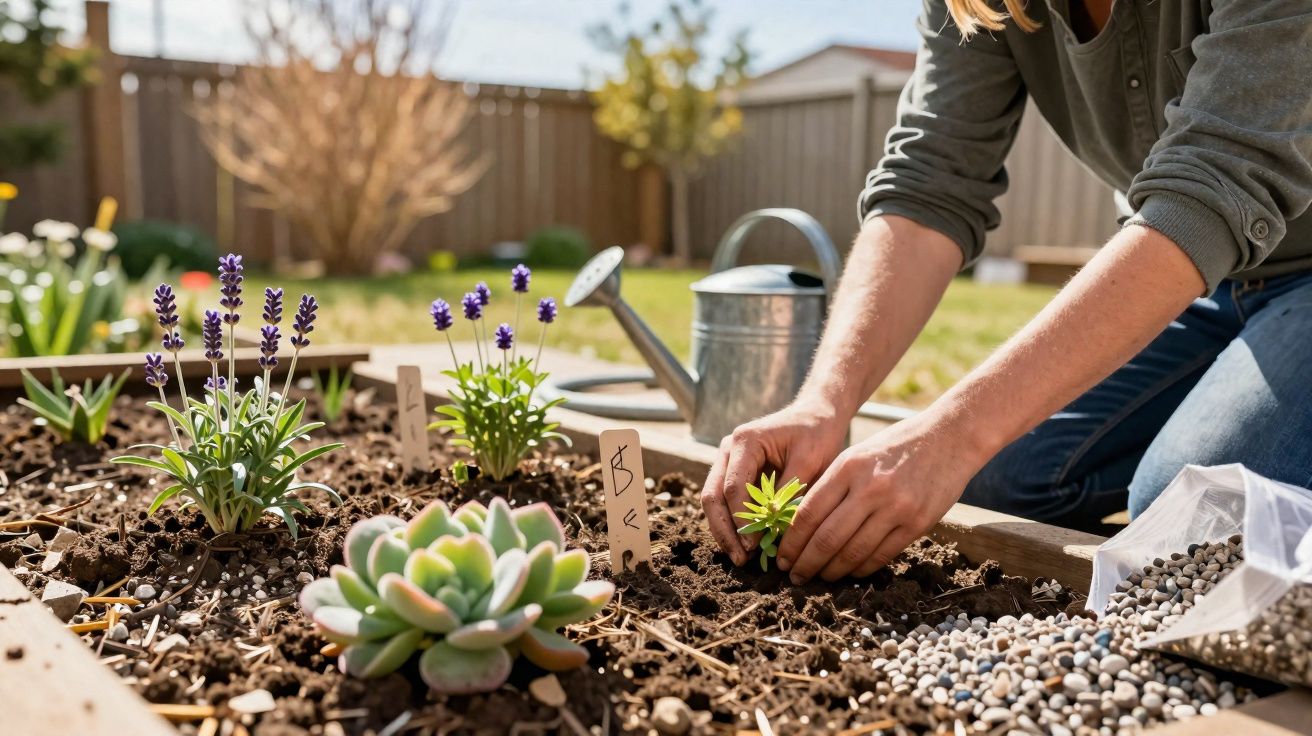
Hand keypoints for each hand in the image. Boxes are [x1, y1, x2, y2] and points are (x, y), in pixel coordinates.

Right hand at [700, 405, 847, 565]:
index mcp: (745, 441)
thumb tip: (772, 529)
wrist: (817, 417)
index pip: (734, 487)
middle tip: (740, 558)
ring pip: (713, 501)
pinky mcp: (734, 473)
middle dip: (725, 530)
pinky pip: (725, 502)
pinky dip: (732, 524)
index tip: (756, 544)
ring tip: (741, 558)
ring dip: (725, 531)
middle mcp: (729, 449)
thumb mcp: (809, 462)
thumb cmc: (817, 435)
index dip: (743, 519)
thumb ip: (788, 492)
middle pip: (713, 495)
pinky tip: (745, 545)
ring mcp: (728, 461)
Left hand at [775, 415, 985, 583]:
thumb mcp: (857, 455)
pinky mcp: (917, 524)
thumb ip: (832, 485)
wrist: (948, 438)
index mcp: (848, 467)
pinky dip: (861, 568)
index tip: (781, 556)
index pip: (809, 513)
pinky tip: (849, 571)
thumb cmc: (895, 446)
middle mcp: (870, 488)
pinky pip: (881, 555)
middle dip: (805, 563)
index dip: (791, 541)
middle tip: (793, 576)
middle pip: (827, 538)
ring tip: (819, 577)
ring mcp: (896, 508)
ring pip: (853, 552)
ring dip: (831, 571)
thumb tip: (801, 525)